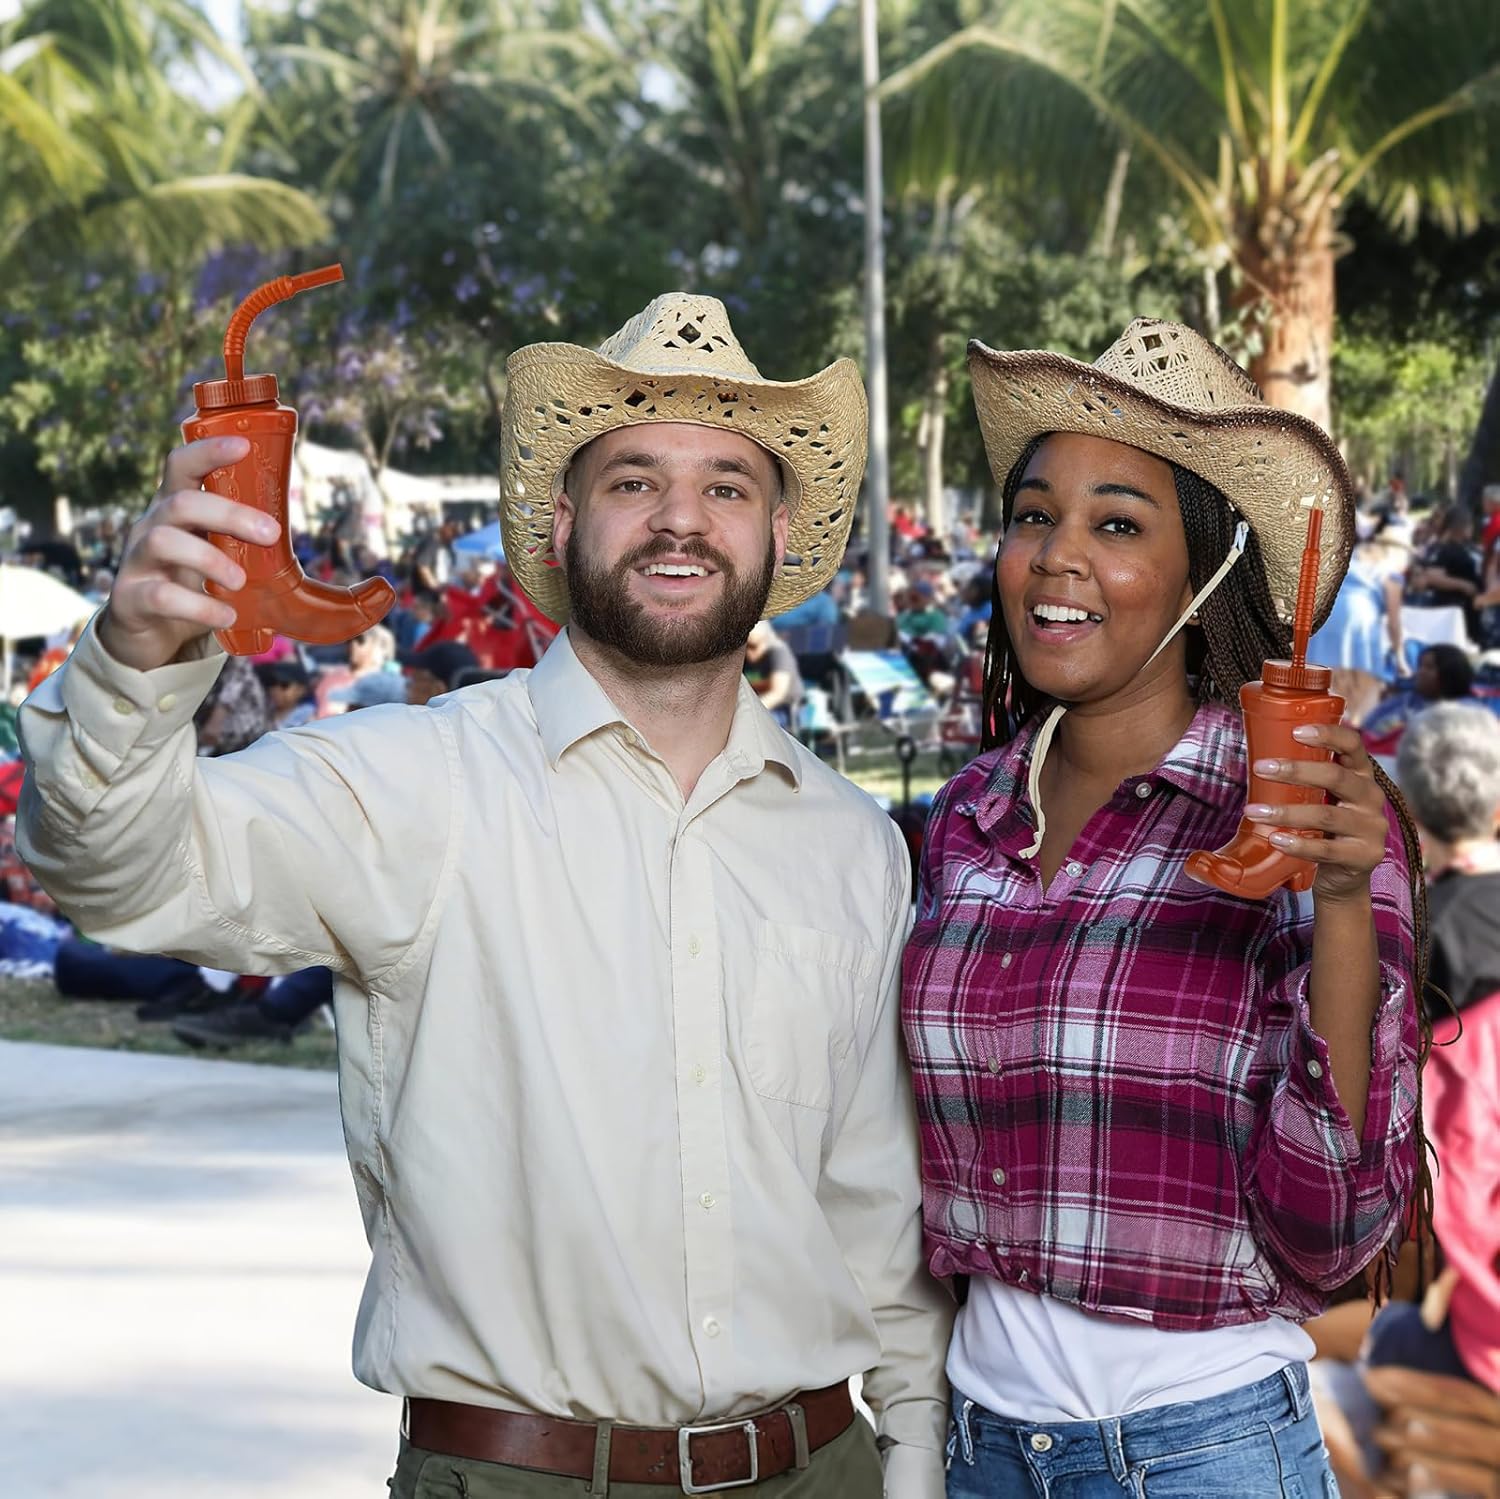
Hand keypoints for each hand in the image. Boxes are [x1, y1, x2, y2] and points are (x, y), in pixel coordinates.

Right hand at [97, 437, 278, 672]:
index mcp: (174, 509)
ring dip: (211, 559)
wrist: (147, 632)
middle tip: (270, 533)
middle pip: (181, 503)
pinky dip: (200, 606)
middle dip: (229, 514)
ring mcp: (136, 561)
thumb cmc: (189, 584)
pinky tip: (226, 616)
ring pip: (164, 541)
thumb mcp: (215, 554)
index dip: (209, 451)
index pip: (182, 466)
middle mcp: (150, 527)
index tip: (244, 445)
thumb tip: (297, 538)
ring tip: (240, 581)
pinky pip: (161, 596)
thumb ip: (243, 542)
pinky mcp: (130, 599)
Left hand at [1246, 722, 1388, 903]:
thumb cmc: (1324, 828)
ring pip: (1326, 815)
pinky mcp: (1365, 856)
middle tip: (1260, 768)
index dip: (1328, 734)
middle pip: (1336, 777)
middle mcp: (1371, 797)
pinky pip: (1327, 849)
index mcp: (1360, 775)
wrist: (1343, 876)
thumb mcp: (1319, 798)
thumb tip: (1257, 761)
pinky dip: (1299, 843)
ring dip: (1286, 812)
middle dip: (1295, 771)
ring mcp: (1372, 828)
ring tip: (1254, 811)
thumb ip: (1302, 782)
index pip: (1353, 745)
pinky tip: (1277, 839)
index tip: (1296, 731)